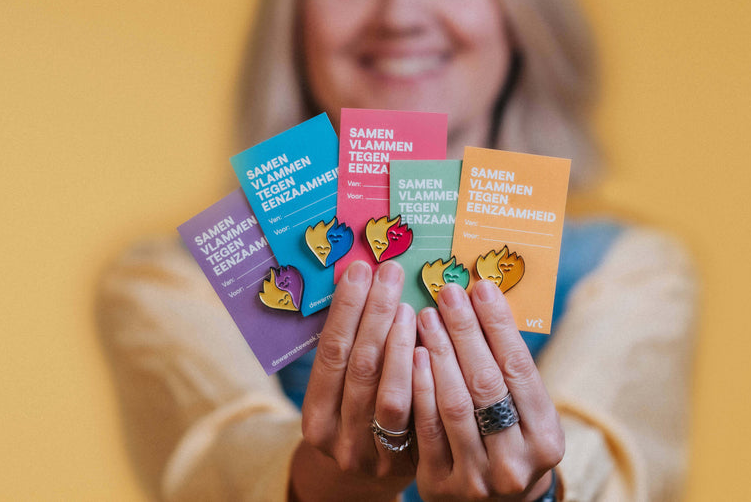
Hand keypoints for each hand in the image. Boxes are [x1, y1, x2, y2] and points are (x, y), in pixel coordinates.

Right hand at [290, 261, 415, 501]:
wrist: (363, 481)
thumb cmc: (351, 418)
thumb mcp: (336, 393)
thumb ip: (346, 350)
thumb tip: (360, 280)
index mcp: (315, 417)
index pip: (330, 353)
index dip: (346, 309)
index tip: (360, 270)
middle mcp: (340, 439)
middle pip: (361, 368)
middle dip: (377, 314)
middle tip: (391, 273)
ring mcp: (376, 454)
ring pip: (393, 394)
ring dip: (403, 343)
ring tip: (413, 305)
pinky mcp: (410, 462)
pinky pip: (423, 415)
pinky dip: (428, 378)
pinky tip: (436, 345)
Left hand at [412, 281, 564, 500]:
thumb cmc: (509, 439)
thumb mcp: (525, 413)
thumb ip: (509, 370)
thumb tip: (483, 300)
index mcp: (546, 439)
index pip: (520, 370)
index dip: (499, 326)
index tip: (482, 288)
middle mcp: (515, 463)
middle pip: (486, 383)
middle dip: (465, 332)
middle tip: (448, 293)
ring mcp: (476, 478)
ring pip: (453, 403)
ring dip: (438, 353)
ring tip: (427, 316)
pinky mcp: (440, 484)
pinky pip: (424, 426)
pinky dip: (419, 386)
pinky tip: (412, 353)